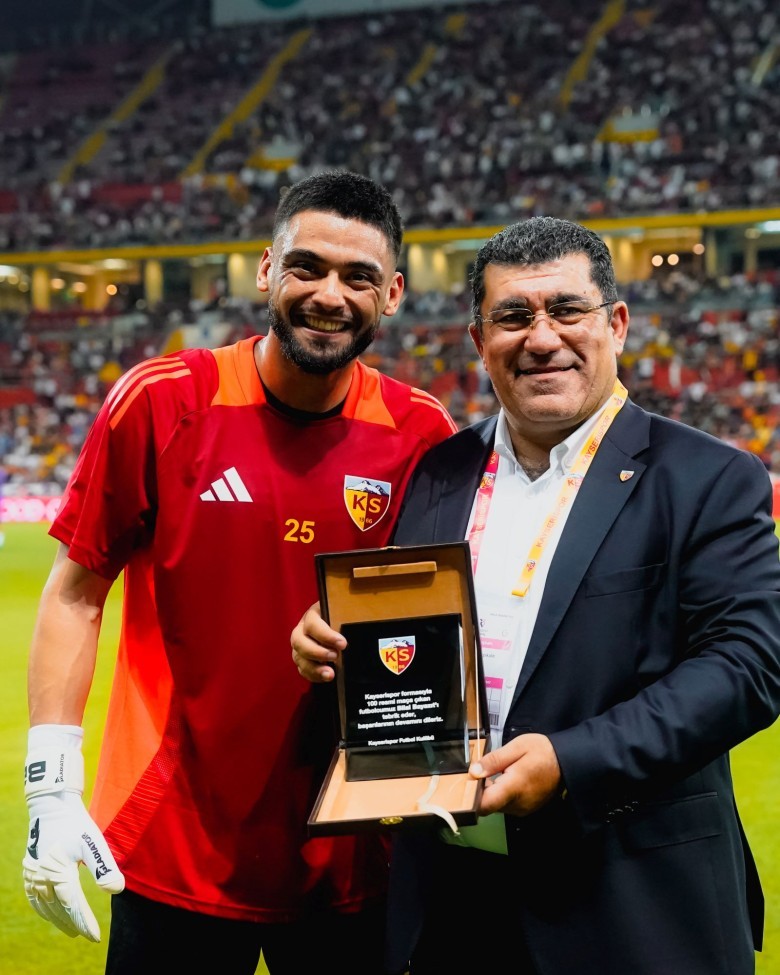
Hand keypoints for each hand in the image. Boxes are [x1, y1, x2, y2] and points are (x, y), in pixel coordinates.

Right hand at [23, 727, 124, 940]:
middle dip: (72, 923)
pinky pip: (33, 897)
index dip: (84, 921)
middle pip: (58, 909)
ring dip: (56, 919)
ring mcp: (33, 873)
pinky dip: (42, 908)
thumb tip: (117, 889)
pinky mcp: (29, 869)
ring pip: (44, 905)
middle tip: (86, 934)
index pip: (73, 905)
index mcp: (59, 871)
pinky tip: (50, 912)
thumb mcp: (93, 842)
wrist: (52, 804)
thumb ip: (104, 866)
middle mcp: (42, 876)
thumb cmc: (75, 822)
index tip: (94, 936)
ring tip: (71, 929)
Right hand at [291, 601, 344, 682]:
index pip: (313, 624)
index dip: (326, 635)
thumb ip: (348, 618)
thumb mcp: (344, 613)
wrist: (338, 623)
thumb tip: (359, 624)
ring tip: (330, 674)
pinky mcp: (302, 659)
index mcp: (312, 615)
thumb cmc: (343, 616)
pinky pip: (302, 669)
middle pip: (299, 642)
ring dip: (313, 668)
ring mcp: (300, 645)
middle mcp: (301, 630)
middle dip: (317, 652)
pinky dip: (313, 675)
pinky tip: (325, 678)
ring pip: (299, 658)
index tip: (343, 644)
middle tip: (335, 656)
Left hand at [469, 733, 562, 817]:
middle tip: (484, 769)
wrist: (568, 762)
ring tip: (499, 772)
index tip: (468, 783)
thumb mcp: (517, 747)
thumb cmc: (543, 751)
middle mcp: (517, 804)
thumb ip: (494, 760)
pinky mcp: (527, 809)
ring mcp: (523, 809)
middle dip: (482, 790)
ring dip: (493, 792)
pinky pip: (508, 805)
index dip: (471, 797)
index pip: (484, 805)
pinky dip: (503, 794)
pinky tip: (508, 779)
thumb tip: (473, 772)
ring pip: (497, 805)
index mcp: (513, 788)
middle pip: (488, 805)